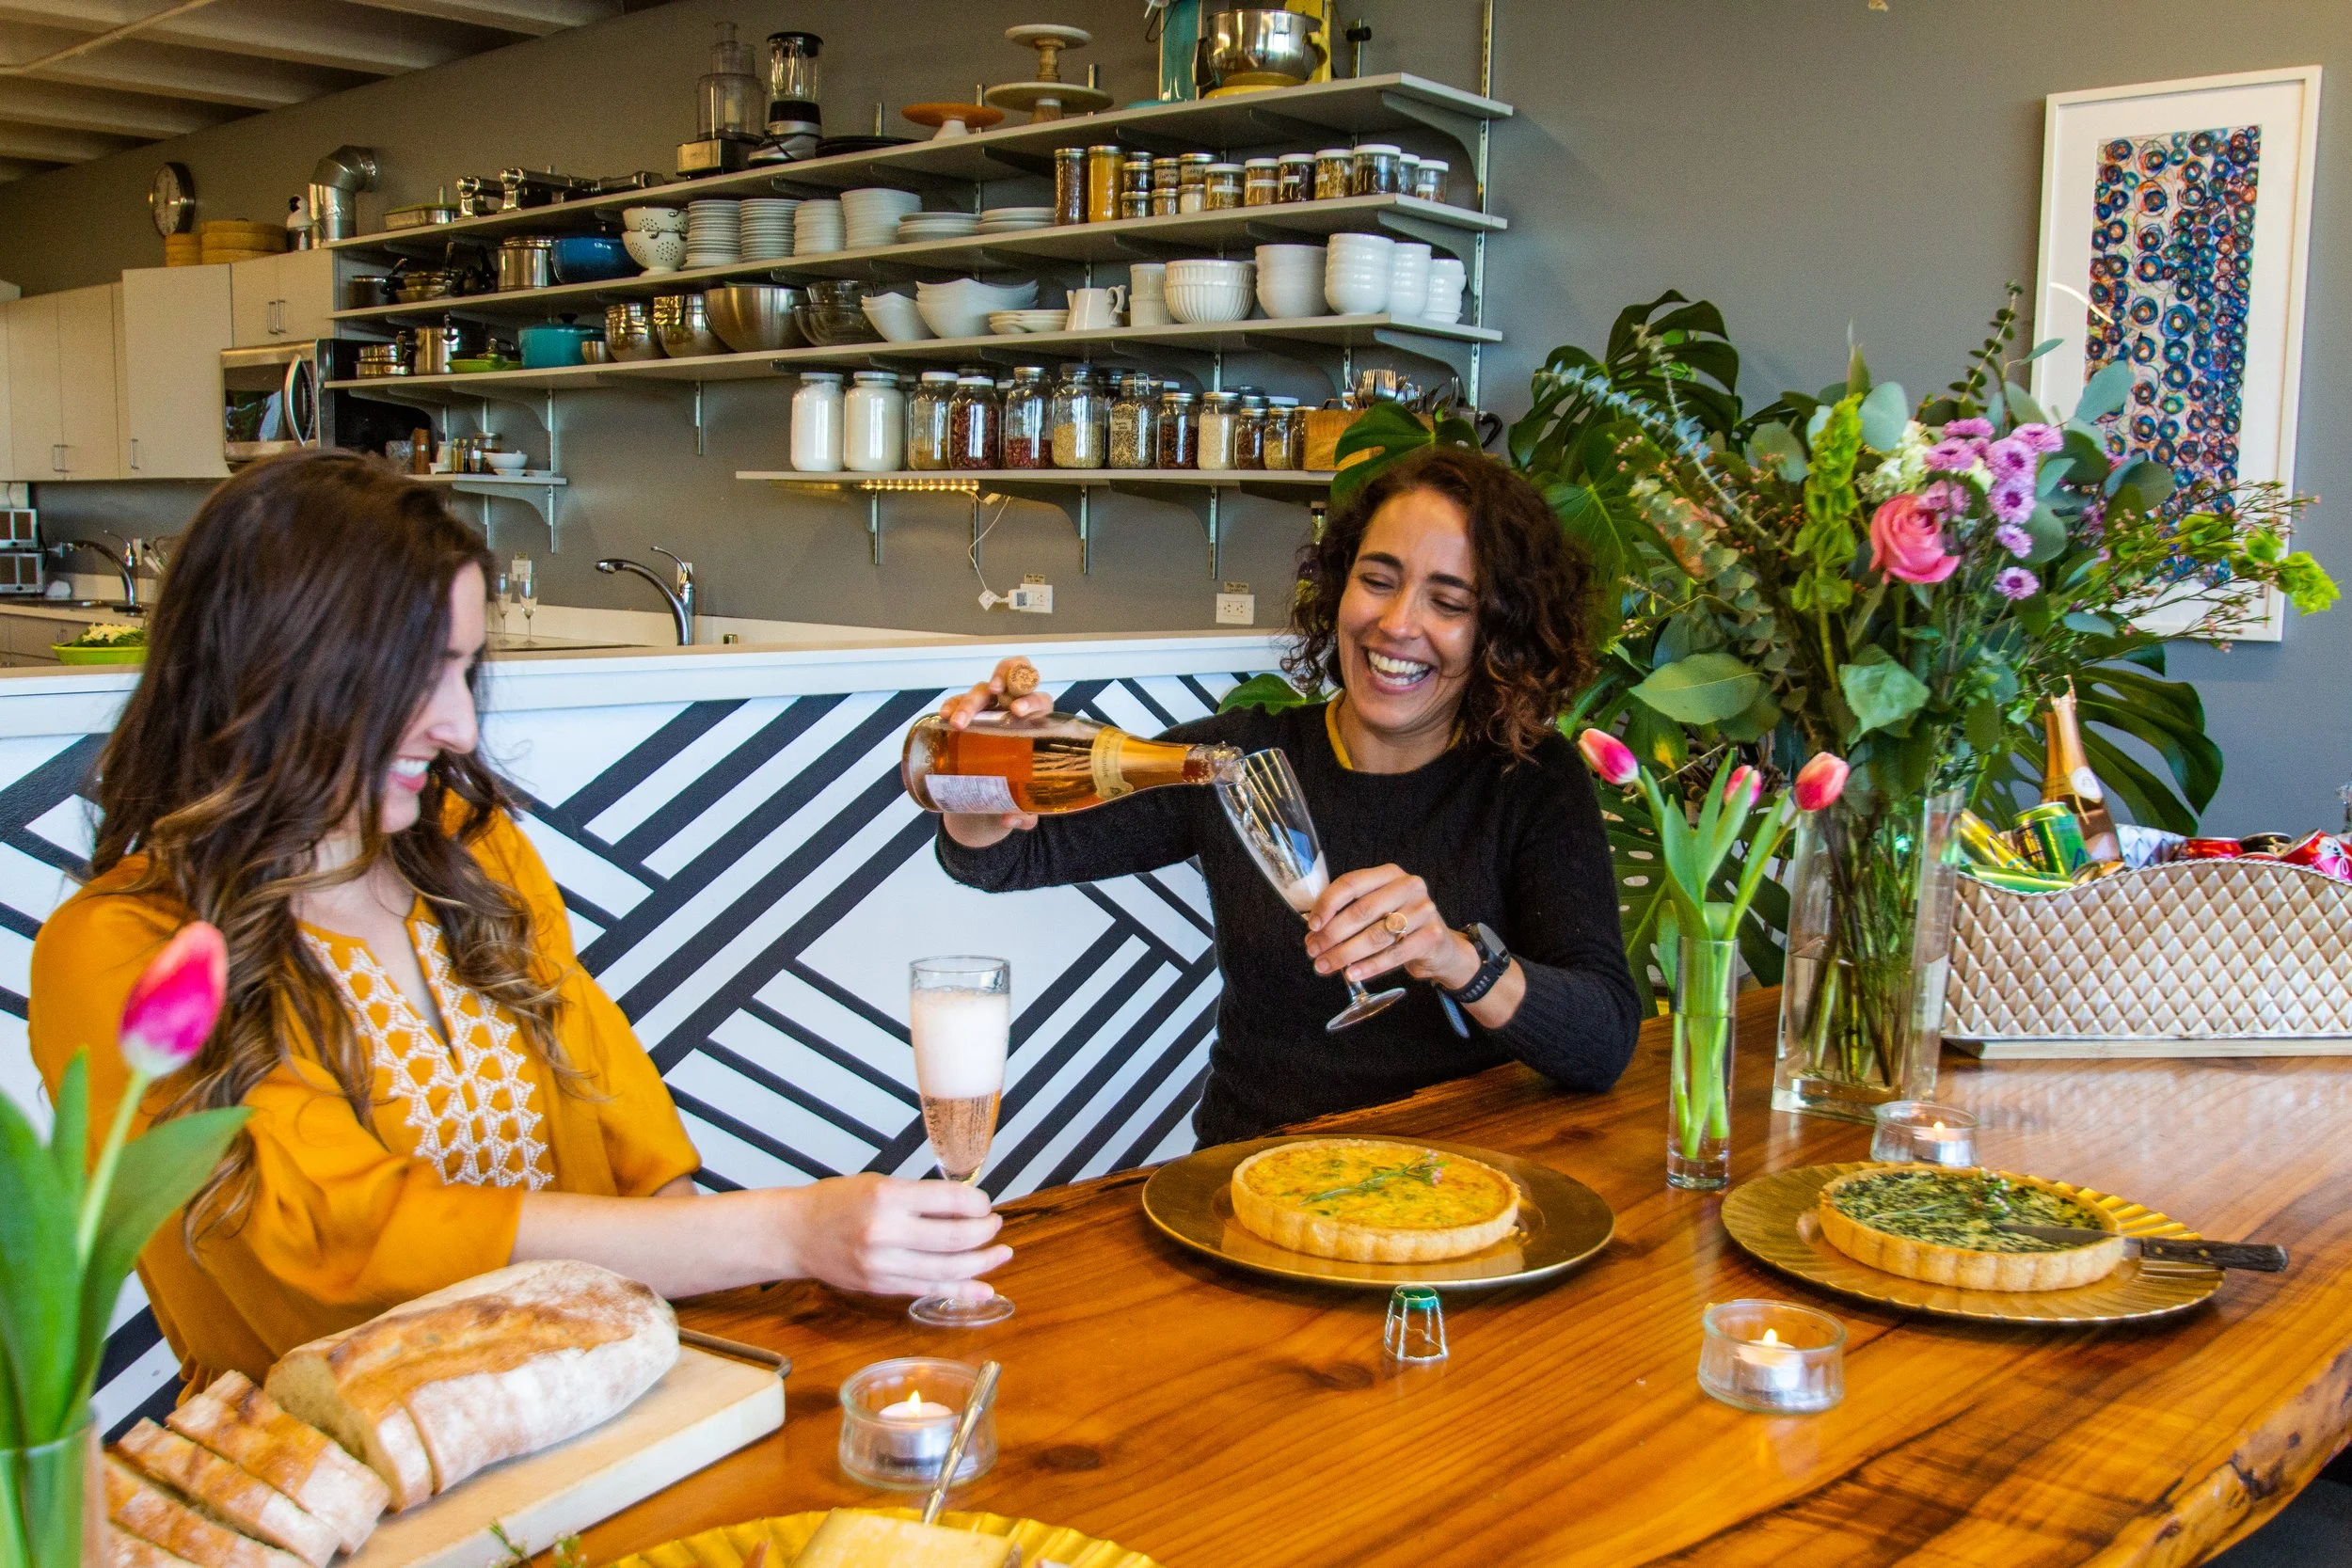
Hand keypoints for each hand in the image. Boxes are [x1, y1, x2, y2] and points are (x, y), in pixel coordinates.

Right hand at [776, 1174, 1010, 1300]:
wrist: (796, 1233)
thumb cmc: (838, 1202)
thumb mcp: (879, 1183)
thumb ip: (920, 1197)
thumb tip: (967, 1207)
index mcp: (886, 1197)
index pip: (948, 1200)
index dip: (977, 1203)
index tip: (984, 1203)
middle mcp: (885, 1232)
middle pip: (953, 1237)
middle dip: (984, 1232)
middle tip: (995, 1225)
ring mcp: (883, 1265)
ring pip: (946, 1269)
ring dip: (981, 1262)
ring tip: (1002, 1254)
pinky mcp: (881, 1287)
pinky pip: (929, 1290)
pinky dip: (960, 1290)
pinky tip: (984, 1288)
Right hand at [937, 657, 1046, 846]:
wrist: (988, 799)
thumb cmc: (1015, 791)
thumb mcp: (1023, 803)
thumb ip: (1025, 812)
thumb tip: (1015, 819)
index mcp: (1037, 723)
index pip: (1039, 701)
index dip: (1031, 701)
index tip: (1018, 713)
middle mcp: (1013, 709)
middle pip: (1011, 683)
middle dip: (1003, 678)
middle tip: (994, 693)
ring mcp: (988, 710)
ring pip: (981, 692)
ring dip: (969, 702)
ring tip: (957, 721)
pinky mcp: (965, 716)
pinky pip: (957, 703)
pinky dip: (951, 705)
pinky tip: (943, 715)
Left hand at [1304, 864, 1480, 989]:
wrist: (1439, 946)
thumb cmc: (1398, 925)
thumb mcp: (1376, 910)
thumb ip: (1346, 915)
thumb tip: (1313, 935)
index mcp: (1389, 873)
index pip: (1351, 883)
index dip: (1328, 904)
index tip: (1312, 926)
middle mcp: (1409, 886)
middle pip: (1362, 910)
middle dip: (1332, 934)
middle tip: (1314, 951)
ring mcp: (1424, 910)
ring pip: (1376, 935)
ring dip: (1346, 953)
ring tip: (1326, 966)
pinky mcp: (1432, 936)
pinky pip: (1394, 954)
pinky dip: (1369, 967)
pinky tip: (1352, 974)